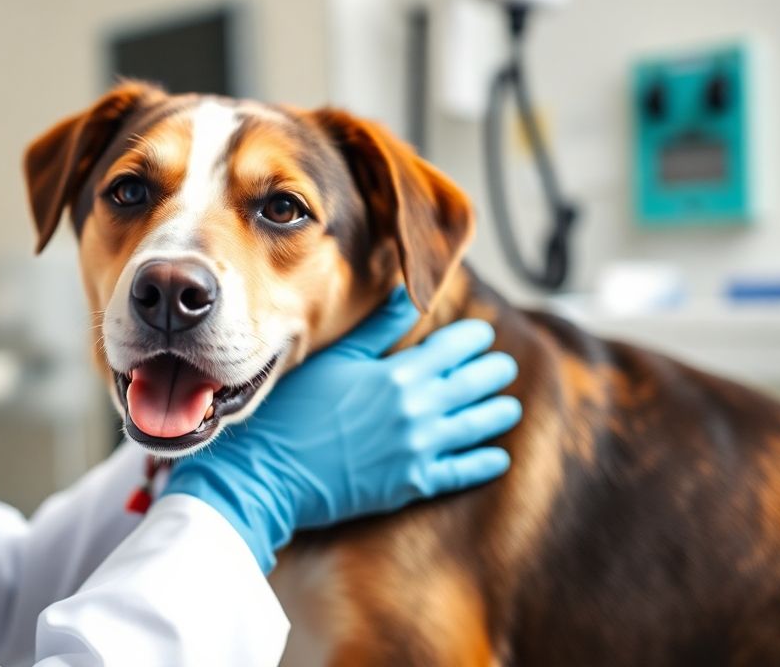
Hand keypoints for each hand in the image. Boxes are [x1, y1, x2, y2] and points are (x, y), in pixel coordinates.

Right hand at [161, 286, 520, 572]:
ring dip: (497, 413)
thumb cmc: (292, 410)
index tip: (483, 335)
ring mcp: (417, 450)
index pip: (452, 348)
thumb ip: (377, 330)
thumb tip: (406, 295)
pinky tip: (498, 459)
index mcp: (397, 373)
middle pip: (472, 385)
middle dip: (493, 372)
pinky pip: (461, 473)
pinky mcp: (411, 485)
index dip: (473, 339)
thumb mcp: (334, 359)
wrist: (270, 473)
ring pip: (475, 427)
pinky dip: (483, 464)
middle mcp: (416, 410)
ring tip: (509, 407)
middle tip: (503, 367)